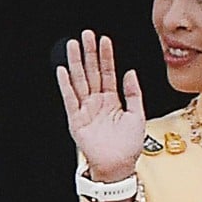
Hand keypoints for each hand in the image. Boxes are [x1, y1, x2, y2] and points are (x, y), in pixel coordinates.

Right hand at [56, 30, 144, 181]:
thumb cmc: (129, 145)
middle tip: (86, 35)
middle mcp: (97, 102)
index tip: (104, 40)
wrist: (119, 166)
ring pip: (80, 81)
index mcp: (112, 100)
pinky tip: (63, 71)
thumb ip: (134, 93)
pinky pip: (70, 99)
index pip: (108, 73)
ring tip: (73, 45)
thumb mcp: (138, 115)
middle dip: (89, 53)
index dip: (106, 56)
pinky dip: (66, 85)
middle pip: (92, 72)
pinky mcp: (77, 120)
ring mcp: (86, 109)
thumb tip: (130, 72)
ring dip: (76, 63)